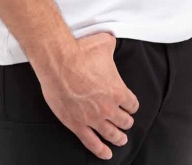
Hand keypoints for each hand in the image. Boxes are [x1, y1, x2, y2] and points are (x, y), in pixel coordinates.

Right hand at [35, 30, 139, 160]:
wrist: (58, 61)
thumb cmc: (80, 51)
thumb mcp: (104, 43)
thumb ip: (111, 44)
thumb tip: (111, 38)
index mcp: (118, 90)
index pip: (132, 104)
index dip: (132, 105)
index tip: (130, 105)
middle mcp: (108, 107)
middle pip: (124, 121)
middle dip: (126, 122)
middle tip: (126, 123)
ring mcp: (93, 118)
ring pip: (111, 134)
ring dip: (118, 138)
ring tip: (121, 140)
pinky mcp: (77, 124)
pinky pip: (92, 143)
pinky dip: (100, 151)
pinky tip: (106, 154)